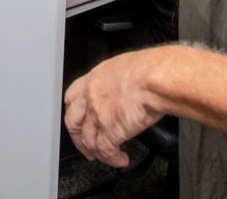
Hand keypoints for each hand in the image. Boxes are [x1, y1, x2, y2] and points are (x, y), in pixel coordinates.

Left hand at [64, 49, 165, 166]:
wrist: (154, 79)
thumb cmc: (149, 68)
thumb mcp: (126, 66)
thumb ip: (117, 81)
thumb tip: (124, 89)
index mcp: (95, 78)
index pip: (72, 97)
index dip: (73, 111)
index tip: (78, 118)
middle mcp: (92, 97)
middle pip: (73, 122)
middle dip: (78, 138)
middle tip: (85, 146)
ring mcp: (98, 115)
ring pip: (88, 140)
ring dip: (96, 153)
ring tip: (106, 157)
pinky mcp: (109, 132)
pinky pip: (105, 152)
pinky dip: (112, 159)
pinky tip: (121, 160)